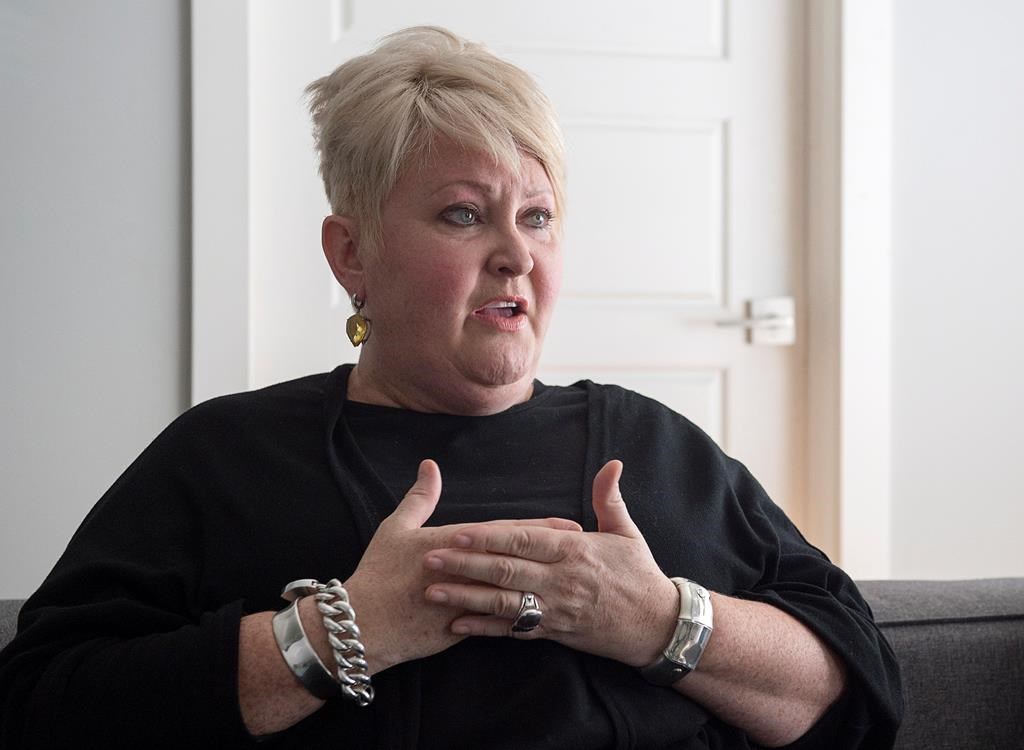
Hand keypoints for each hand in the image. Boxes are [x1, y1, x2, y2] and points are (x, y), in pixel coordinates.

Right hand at [343, 459, 580, 673]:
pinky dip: (520, 617)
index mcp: (451, 543)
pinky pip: (497, 623)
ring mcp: (464, 601)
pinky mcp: (460, 628)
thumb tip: (430, 466)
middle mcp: (463, 571)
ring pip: (513, 591)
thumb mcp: (396, 529)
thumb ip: (419, 498)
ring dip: (545, 584)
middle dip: (553, 554)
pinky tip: (545, 615)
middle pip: (517, 560)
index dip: (539, 528)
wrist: (360, 624)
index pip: (504, 532)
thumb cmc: (378, 572)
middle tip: (586, 550)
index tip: (569, 524)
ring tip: (574, 579)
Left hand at [421, 460, 677, 666]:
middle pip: (506, 571)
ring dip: (466, 598)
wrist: (657, 626)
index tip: (460, 530)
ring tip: (433, 591)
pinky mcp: (554, 633)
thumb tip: (612, 463)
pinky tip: (456, 624)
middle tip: (430, 559)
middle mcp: (561, 581)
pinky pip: (514, 631)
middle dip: (466, 565)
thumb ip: (609, 497)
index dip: (490, 536)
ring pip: (504, 603)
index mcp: (574, 551)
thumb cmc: (640, 574)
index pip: (525, 540)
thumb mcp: (627, 532)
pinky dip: (484, 629)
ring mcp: (555, 609)